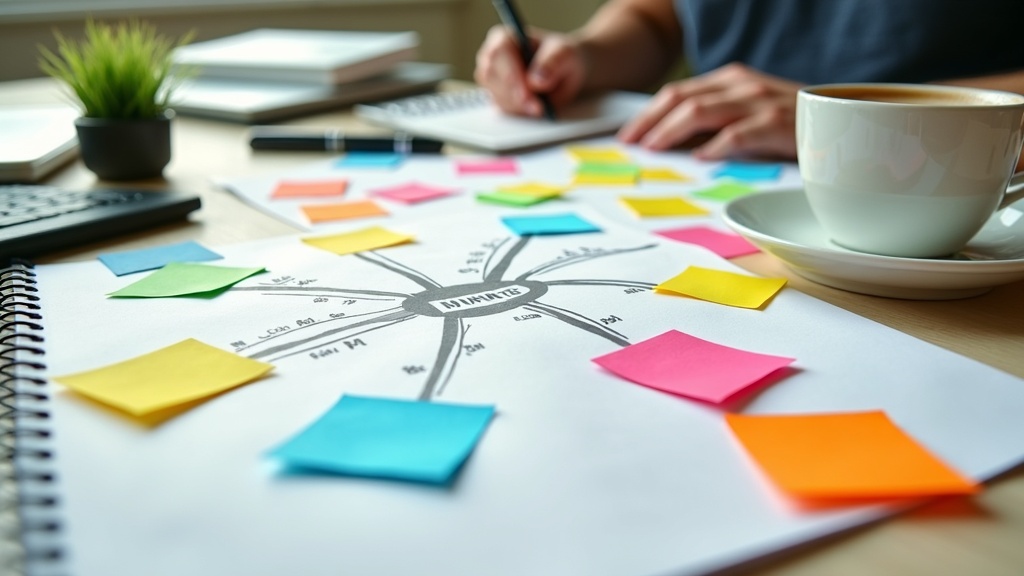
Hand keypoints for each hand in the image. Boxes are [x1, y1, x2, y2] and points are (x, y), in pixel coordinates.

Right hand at [474, 25, 587, 116]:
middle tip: (538, 108)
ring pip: (496, 97)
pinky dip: (520, 113)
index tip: (527, 94)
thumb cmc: (564, 57)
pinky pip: (503, 110)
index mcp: (505, 39)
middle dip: (515, 96)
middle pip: (492, 78)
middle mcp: (493, 59)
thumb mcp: (566, 53)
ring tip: (542, 107)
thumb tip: (536, 81)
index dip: (510, 75)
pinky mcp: (499, 99)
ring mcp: (493, 81)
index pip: (497, 55)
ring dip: (519, 106)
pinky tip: (535, 109)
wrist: (568, 72)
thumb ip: (553, 62)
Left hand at [618, 63, 802, 159]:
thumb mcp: (748, 116)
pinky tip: (700, 158)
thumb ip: (715, 124)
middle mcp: (741, 84)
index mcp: (731, 81)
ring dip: (671, 132)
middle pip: (681, 99)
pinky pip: (737, 133)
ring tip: (654, 150)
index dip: (648, 114)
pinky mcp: (777, 122)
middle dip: (650, 123)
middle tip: (631, 145)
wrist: (844, 120)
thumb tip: (674, 145)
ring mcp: (759, 101)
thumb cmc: (790, 125)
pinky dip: (714, 146)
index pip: (678, 94)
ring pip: (701, 111)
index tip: (628, 136)